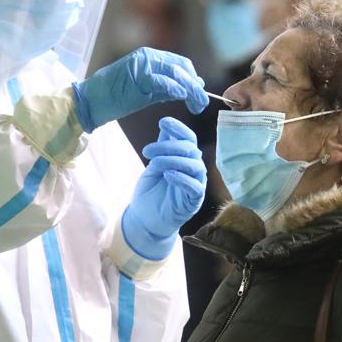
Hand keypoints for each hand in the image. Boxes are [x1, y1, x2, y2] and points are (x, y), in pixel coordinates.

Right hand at [72, 47, 207, 131]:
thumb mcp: (143, 92)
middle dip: (195, 86)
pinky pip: (162, 81)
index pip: (179, 63)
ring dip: (190, 89)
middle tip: (202, 103)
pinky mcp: (137, 76)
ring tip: (197, 103)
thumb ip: (163, 88)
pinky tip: (183, 96)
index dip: (192, 78)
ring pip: (175, 73)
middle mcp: (147, 56)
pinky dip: (175, 88)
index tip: (199, 92)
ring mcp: (142, 64)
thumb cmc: (113, 98)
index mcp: (148, 57)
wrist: (89, 101)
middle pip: (180, 67)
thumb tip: (185, 90)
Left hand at [121, 117, 206, 259]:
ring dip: (174, 160)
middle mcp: (193, 169)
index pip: (188, 139)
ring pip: (195, 166)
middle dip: (169, 146)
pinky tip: (168, 175)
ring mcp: (196, 184)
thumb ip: (162, 149)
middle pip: (190, 150)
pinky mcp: (194, 200)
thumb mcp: (153, 166)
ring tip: (155, 163)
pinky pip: (195, 186)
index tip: (164, 122)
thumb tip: (165, 127)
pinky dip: (182, 178)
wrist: (145, 219)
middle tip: (147, 150)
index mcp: (185, 158)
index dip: (179, 129)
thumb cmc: (150, 192)